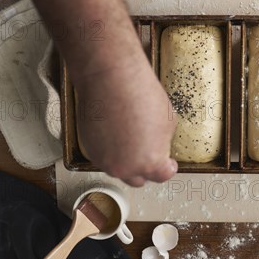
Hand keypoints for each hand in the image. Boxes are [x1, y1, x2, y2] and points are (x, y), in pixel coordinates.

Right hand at [74, 51, 177, 186]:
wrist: (111, 80)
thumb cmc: (140, 96)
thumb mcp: (168, 122)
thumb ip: (162, 143)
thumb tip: (158, 147)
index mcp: (151, 163)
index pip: (162, 176)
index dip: (167, 167)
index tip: (168, 163)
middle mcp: (127, 167)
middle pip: (138, 178)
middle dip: (145, 168)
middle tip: (148, 152)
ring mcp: (106, 161)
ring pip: (119, 168)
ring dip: (126, 159)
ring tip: (130, 137)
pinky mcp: (90, 150)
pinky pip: (104, 157)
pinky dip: (111, 150)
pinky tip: (116, 133)